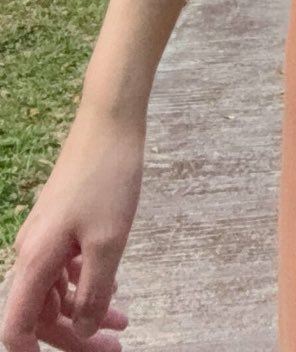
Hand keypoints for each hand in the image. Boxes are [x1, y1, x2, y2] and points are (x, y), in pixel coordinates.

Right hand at [1, 104, 142, 350]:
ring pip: (58, 290)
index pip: (17, 327)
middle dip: (76, 337)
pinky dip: (87, 283)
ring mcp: (46, 235)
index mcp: (35, 259)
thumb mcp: (108, 241)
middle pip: (43, 314)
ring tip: (123, 323)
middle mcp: (32, 251)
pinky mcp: (61, 222)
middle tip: (116, 347)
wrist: (111, 120)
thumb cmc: (109, 177)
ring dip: (86, 310)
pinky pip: (66, 267)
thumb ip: (93, 291)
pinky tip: (113, 289)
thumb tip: (81, 329)